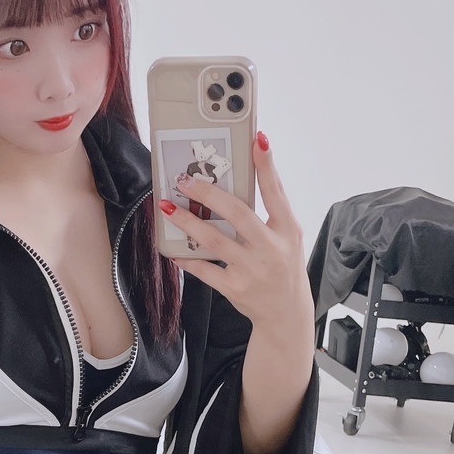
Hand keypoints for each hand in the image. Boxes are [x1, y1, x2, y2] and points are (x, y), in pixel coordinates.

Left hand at [159, 132, 314, 453]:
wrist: (286, 315)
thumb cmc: (283, 267)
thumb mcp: (287, 237)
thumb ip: (269, 210)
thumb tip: (243, 174)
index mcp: (286, 230)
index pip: (276, 192)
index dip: (266, 165)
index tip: (256, 138)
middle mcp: (271, 248)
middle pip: (238, 214)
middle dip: (209, 193)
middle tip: (185, 178)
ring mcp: (252, 270)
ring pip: (214, 241)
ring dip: (187, 223)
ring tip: (167, 207)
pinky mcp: (235, 289)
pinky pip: (204, 271)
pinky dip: (186, 260)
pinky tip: (171, 250)